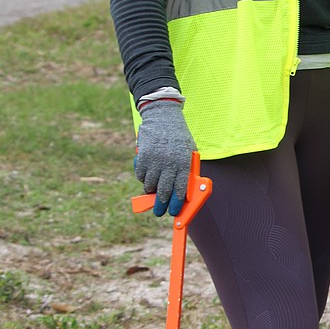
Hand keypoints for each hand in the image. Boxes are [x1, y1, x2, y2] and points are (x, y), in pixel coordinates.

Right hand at [134, 99, 195, 215]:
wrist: (163, 116)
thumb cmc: (178, 137)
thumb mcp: (188, 152)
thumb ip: (186, 170)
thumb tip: (182, 192)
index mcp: (183, 163)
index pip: (180, 190)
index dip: (176, 204)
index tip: (173, 212)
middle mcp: (169, 164)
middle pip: (163, 191)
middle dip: (160, 205)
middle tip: (158, 212)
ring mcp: (154, 160)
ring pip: (150, 185)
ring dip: (151, 189)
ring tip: (153, 188)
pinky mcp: (142, 157)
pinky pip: (140, 175)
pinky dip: (143, 178)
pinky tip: (147, 173)